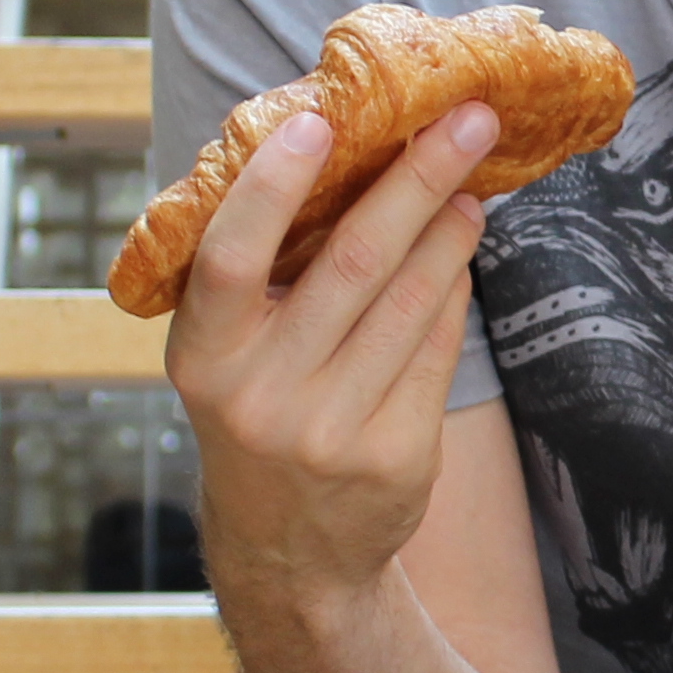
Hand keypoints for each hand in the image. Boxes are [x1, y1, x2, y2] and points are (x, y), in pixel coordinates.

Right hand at [165, 96, 496, 637]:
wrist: (291, 553)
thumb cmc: (258, 415)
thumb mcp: (227, 359)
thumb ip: (258, 278)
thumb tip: (336, 152)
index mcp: (202, 359)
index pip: (228, 259)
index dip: (271, 188)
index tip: (317, 120)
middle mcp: (260, 397)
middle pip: (352, 263)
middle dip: (416, 179)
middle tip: (467, 118)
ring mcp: (331, 431)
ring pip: (409, 301)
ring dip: (449, 228)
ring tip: (470, 181)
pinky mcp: (396, 456)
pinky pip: (437, 347)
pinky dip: (452, 288)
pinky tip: (460, 249)